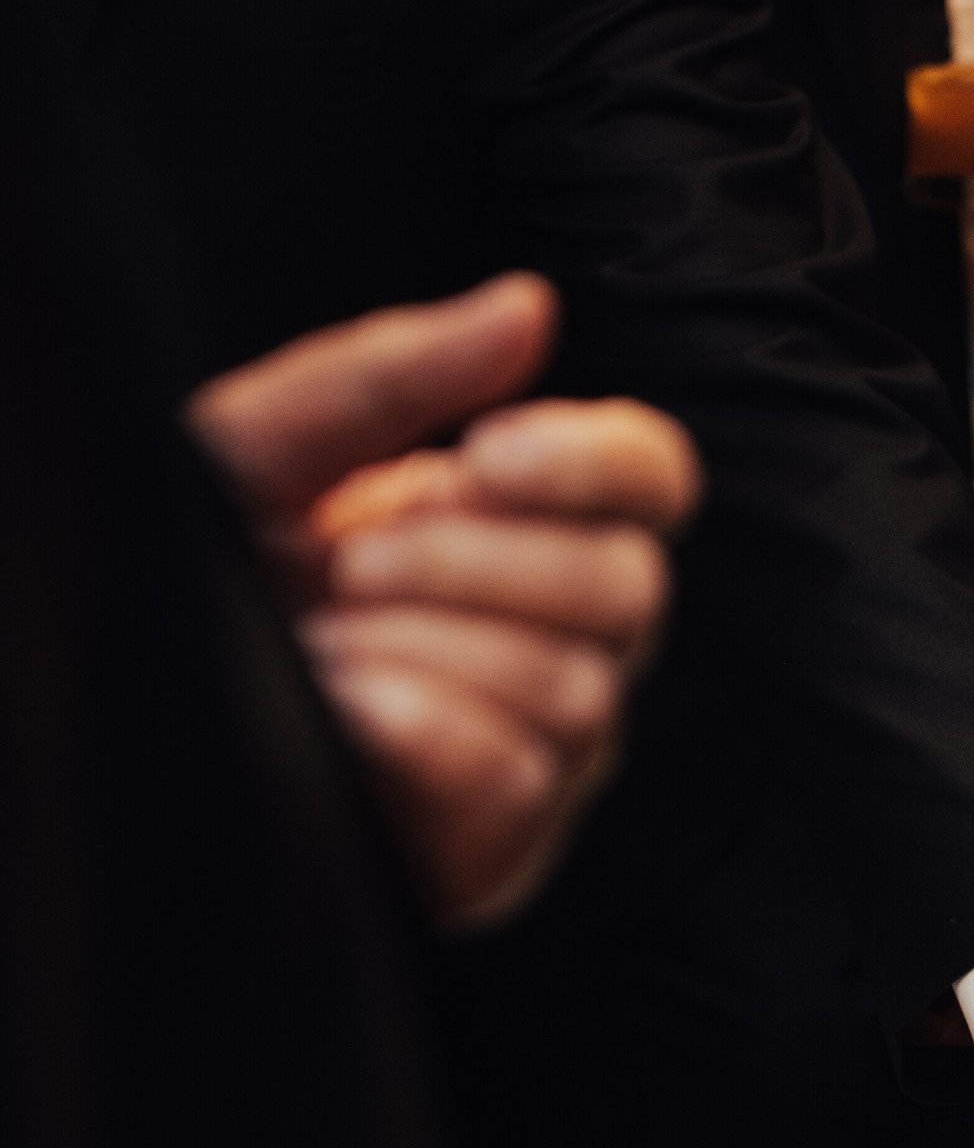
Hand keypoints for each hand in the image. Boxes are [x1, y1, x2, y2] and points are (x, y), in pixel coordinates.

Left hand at [188, 276, 695, 931]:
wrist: (146, 708)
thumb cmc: (218, 574)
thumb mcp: (269, 450)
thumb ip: (393, 375)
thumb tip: (528, 305)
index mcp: (530, 525)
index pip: (654, 480)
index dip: (597, 465)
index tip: (486, 455)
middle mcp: (569, 636)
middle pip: (629, 588)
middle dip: (477, 565)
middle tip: (351, 563)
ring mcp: (553, 747)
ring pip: (575, 690)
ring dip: (426, 653)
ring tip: (322, 650)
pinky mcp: (508, 842)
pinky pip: (516, 778)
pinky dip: (419, 734)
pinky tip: (344, 719)